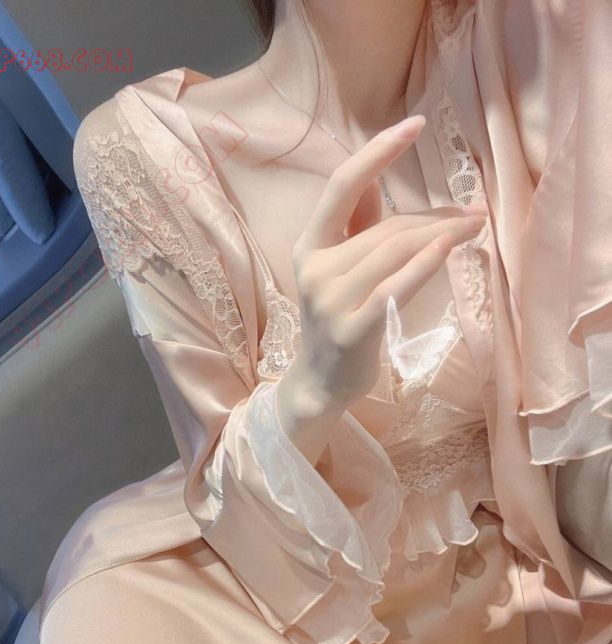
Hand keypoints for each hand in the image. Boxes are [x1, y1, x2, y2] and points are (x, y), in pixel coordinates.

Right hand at [290, 115, 487, 405]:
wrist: (321, 382)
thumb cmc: (337, 318)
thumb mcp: (337, 268)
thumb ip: (354, 226)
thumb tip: (378, 180)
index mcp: (309, 246)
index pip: (342, 187)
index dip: (378, 152)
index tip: (415, 124)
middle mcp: (315, 269)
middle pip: (385, 227)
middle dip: (433, 216)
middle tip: (472, 212)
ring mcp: (331, 301)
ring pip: (395, 252)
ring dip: (440, 236)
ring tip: (472, 228)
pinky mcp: (353, 330)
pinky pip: (395, 287)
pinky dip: (424, 265)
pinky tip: (448, 248)